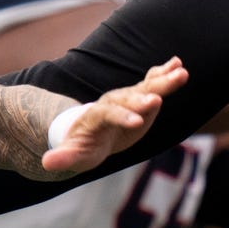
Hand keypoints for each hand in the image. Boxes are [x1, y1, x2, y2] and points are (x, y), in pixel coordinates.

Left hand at [41, 57, 187, 171]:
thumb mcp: (72, 154)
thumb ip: (63, 157)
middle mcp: (113, 102)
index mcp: (97, 116)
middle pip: (129, 97)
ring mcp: (127, 98)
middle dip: (143, 98)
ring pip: (145, 88)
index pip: (110, 114)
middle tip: (158, 99)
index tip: (138, 122)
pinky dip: (163, 74)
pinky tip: (178, 65)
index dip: (123, 118)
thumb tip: (46, 163)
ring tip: (182, 72)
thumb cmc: (82, 146)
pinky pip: (151, 83)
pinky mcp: (139, 98)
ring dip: (162, 81)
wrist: (90, 133)